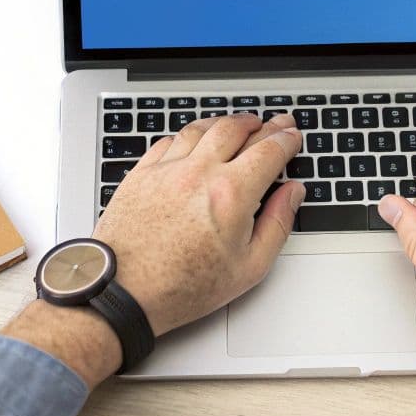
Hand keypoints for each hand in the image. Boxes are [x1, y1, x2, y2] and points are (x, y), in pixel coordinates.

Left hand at [93, 112, 304, 335]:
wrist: (123, 293)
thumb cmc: (182, 287)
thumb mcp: (249, 268)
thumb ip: (278, 224)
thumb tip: (293, 193)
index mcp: (231, 194)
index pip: (268, 151)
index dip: (286, 140)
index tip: (292, 136)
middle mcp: (199, 172)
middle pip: (236, 129)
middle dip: (261, 124)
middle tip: (274, 122)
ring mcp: (167, 169)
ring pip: (202, 128)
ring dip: (226, 122)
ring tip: (239, 124)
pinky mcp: (141, 173)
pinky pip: (169, 140)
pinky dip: (189, 134)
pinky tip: (195, 139)